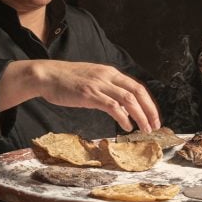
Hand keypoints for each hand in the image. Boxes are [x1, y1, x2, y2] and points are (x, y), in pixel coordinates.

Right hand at [0, 60, 160, 132]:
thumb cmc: (66, 81)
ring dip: (140, 115)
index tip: (153, 117)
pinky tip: (127, 126)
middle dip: (150, 110)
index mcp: (110, 73)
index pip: (137, 86)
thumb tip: (121, 107)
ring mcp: (99, 84)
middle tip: (155, 126)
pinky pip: (112, 106)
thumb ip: (106, 90)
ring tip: (145, 129)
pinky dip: (123, 117)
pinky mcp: (89, 94)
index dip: (148, 103)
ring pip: (128, 99)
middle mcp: (107, 76)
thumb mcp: (92, 80)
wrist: (46, 75)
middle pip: (138, 92)